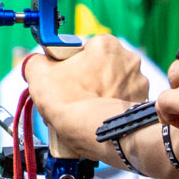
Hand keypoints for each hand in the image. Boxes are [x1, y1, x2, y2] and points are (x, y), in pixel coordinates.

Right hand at [20, 38, 147, 163]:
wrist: (95, 134)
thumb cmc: (71, 103)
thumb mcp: (39, 75)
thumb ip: (37, 61)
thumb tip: (38, 62)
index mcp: (106, 44)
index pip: (83, 50)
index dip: (70, 65)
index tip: (63, 78)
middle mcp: (128, 58)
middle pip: (100, 66)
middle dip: (87, 80)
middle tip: (72, 96)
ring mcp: (139, 82)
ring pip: (112, 84)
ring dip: (100, 93)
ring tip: (84, 110)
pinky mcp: (141, 102)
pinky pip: (122, 101)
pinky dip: (111, 107)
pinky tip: (97, 117)